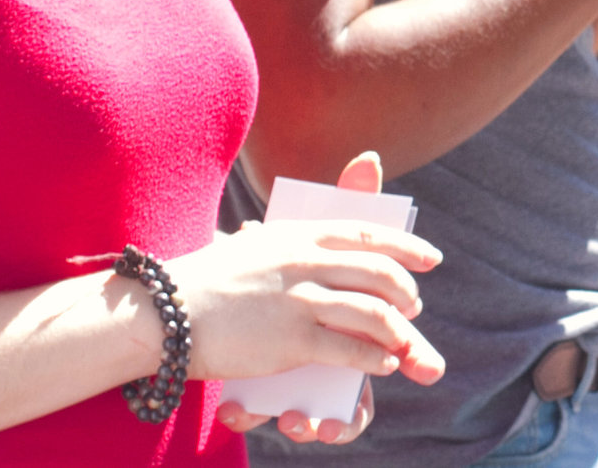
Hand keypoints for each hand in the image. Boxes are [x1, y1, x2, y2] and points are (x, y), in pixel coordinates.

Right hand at [193, 152, 441, 444]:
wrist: (166, 312)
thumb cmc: (209, 280)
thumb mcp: (257, 242)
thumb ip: (293, 238)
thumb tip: (315, 239)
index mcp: (298, 233)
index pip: (367, 233)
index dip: (406, 245)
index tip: (431, 257)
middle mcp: (306, 260)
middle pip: (380, 271)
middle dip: (406, 291)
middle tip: (415, 306)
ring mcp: (301, 299)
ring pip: (374, 311)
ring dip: (398, 328)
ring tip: (403, 340)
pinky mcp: (293, 339)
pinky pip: (350, 348)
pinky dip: (375, 357)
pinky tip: (383, 364)